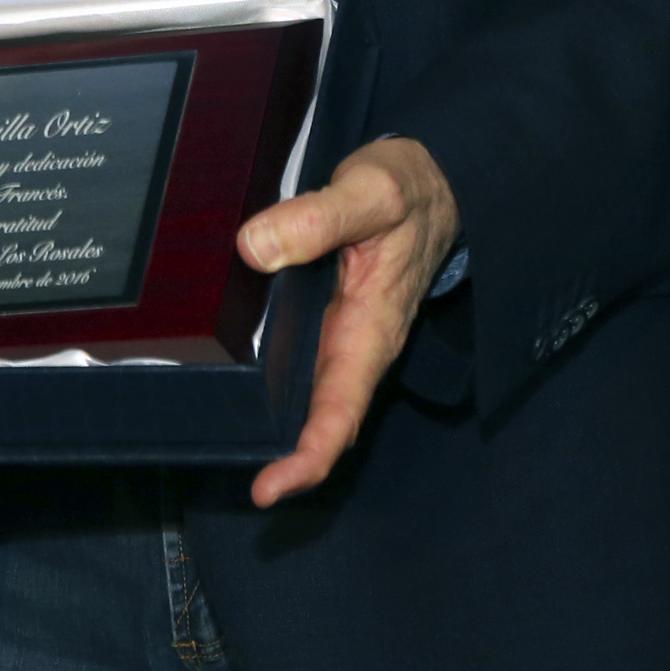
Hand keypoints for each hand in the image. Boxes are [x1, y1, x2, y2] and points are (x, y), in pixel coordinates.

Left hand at [234, 136, 459, 507]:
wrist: (433, 180)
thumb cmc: (406, 189)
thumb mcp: (368, 192)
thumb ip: (316, 218)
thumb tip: (255, 248)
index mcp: (374, 326)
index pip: (345, 408)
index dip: (311, 456)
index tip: (272, 488)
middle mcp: (361, 341)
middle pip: (331, 419)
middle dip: (296, 463)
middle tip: (255, 490)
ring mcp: (347, 333)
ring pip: (317, 397)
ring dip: (286, 433)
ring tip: (236, 452)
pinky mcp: (332, 317)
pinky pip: (308, 365)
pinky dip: (281, 390)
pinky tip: (242, 392)